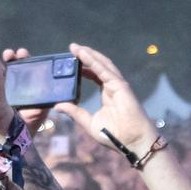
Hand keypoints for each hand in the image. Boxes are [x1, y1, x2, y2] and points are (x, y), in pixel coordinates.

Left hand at [46, 43, 160, 157]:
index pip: (95, 75)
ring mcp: (118, 85)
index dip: (84, 67)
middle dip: (86, 56)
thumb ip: (75, 112)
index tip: (71, 61)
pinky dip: (93, 61)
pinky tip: (83, 54)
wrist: (132, 142)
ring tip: (75, 47)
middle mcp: (113, 87)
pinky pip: (105, 70)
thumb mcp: (89, 123)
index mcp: (107, 94)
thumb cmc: (115, 136)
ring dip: (89, 54)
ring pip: (102, 64)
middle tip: (72, 47)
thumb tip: (58, 106)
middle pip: (99, 66)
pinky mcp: (121, 86)